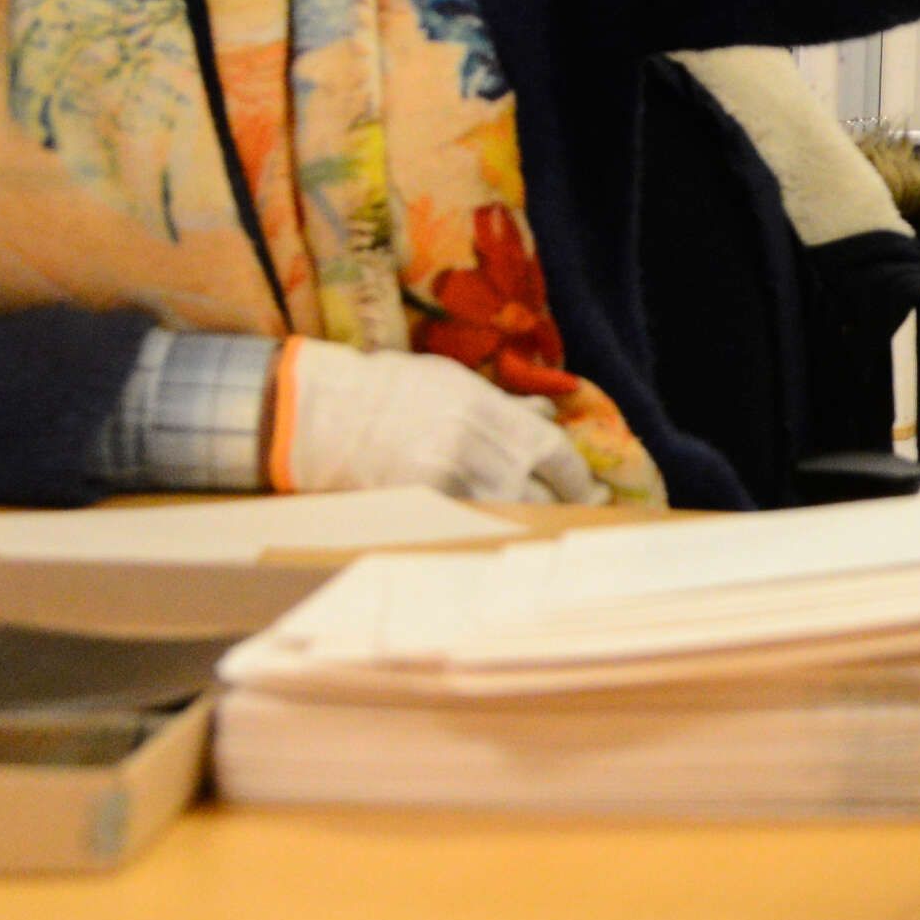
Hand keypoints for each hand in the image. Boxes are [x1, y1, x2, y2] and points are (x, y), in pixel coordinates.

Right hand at [274, 338, 604, 504]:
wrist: (326, 413)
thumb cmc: (390, 389)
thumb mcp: (454, 381)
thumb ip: (506, 404)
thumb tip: (548, 415)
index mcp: (490, 411)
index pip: (554, 452)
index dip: (578, 477)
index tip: (593, 489)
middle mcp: (477, 448)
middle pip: (538, 490)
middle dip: (563, 506)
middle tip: (581, 518)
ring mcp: (449, 481)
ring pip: (507, 515)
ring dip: (528, 523)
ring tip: (544, 532)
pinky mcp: (422, 508)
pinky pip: (470, 526)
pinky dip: (489, 532)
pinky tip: (501, 538)